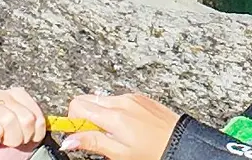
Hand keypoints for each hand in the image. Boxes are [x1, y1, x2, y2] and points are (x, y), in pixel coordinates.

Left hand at [0, 87, 47, 158]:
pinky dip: (36, 129)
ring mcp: (1, 94)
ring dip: (25, 134)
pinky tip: (26, 130)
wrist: (12, 152)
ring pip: (26, 117)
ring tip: (17, 137)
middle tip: (7, 142)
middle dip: (12, 137)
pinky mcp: (19, 93)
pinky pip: (37, 113)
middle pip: (7, 118)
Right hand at [59, 93, 180, 159]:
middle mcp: (122, 101)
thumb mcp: (120, 153)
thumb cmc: (154, 151)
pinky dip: (116, 111)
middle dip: (85, 116)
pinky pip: (119, 99)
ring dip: (101, 114)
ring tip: (115, 134)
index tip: (78, 134)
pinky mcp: (141, 97)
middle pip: (88, 99)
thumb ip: (93, 143)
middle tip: (96, 135)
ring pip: (103, 99)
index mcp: (114, 116)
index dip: (73, 120)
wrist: (182, 143)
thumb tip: (69, 140)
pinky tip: (127, 127)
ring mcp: (132, 97)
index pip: (77, 105)